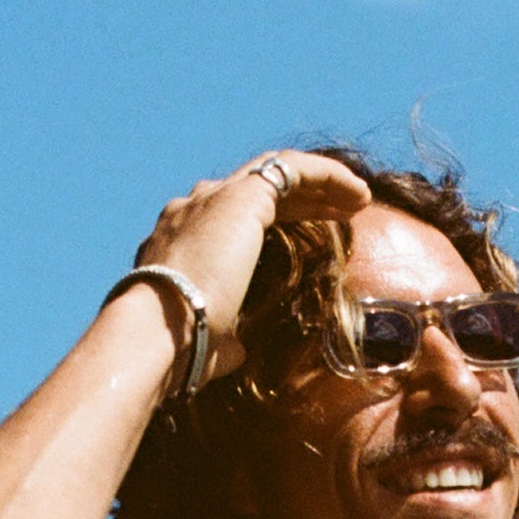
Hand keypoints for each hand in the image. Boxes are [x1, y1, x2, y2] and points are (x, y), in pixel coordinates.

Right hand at [125, 150, 372, 383]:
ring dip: (319, 183)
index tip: (310, 234)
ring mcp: (214, 198)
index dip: (277, 220)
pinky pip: (292, 169)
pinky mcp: (241, 196)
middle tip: (341, 211)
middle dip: (302, 197)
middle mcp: (194, 209)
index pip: (235, 218)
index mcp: (183, 240)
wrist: (161, 329)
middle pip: (258, 189)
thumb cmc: (183, 346)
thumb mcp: (211, 340)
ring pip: (276, 172)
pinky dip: (326, 175)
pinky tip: (356, 193)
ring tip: (357, 199)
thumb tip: (238, 348)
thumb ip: (227, 335)